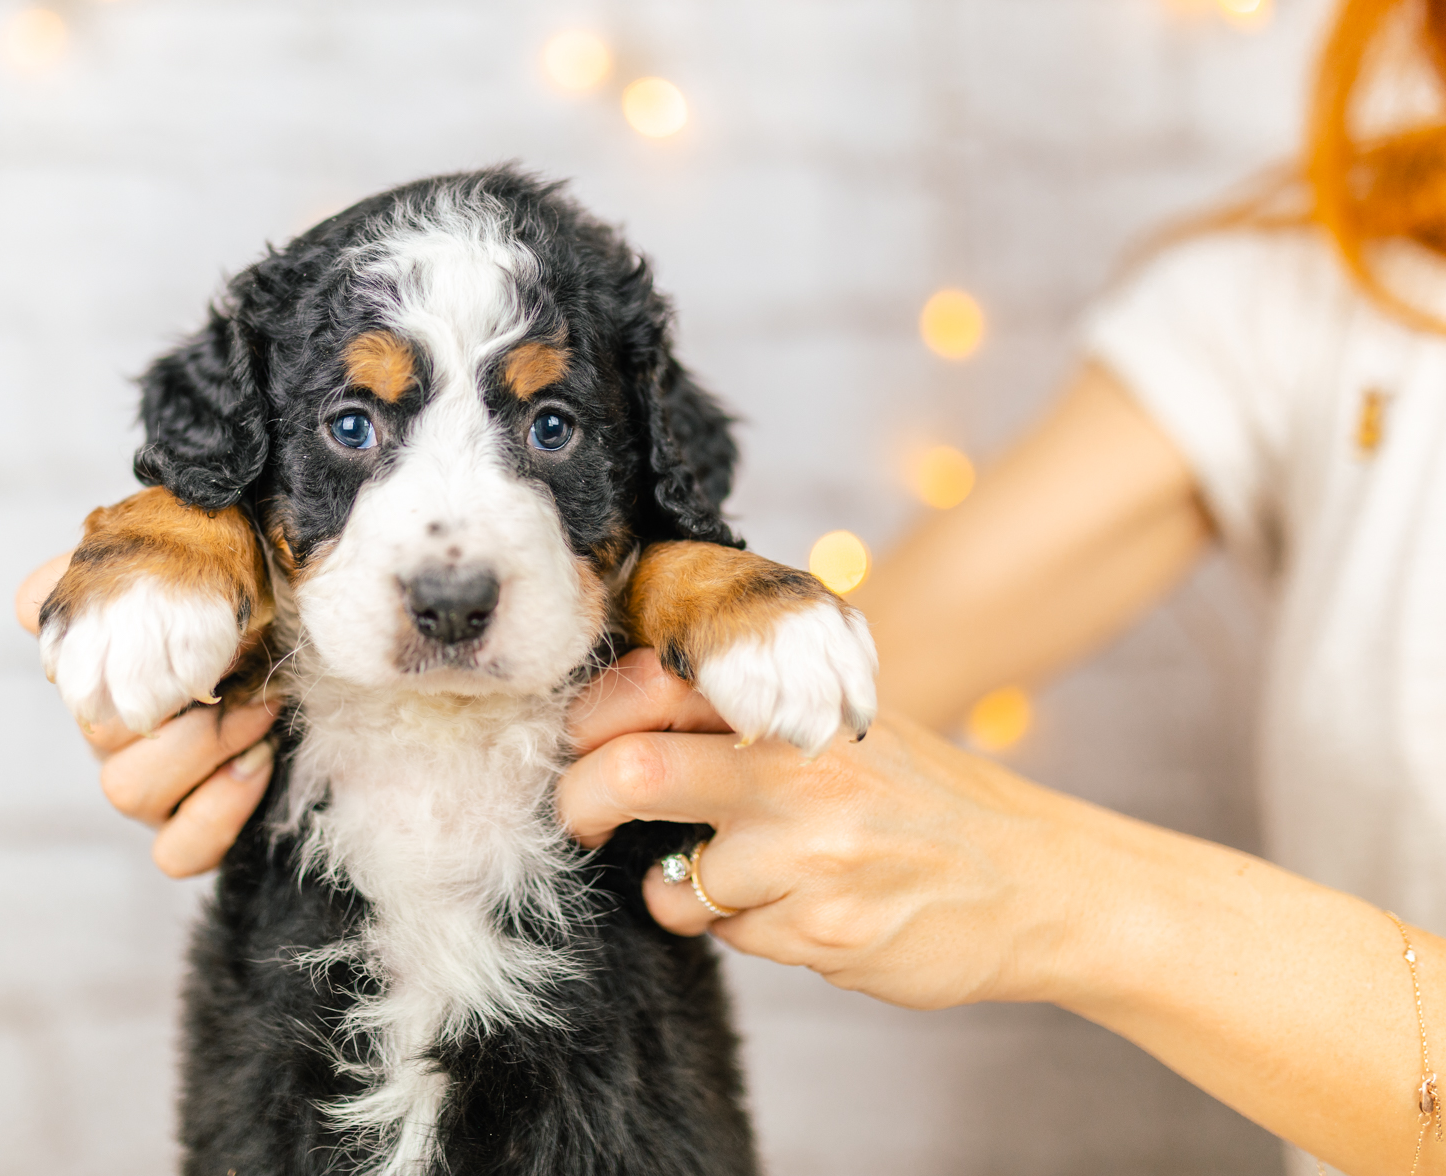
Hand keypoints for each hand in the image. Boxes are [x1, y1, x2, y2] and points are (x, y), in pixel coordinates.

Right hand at [17, 552, 278, 875]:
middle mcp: (115, 721)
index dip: (87, 622)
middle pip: (95, 727)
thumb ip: (127, 556)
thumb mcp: (208, 551)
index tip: (163, 609)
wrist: (327, 657)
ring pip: (127, 793)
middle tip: (242, 668)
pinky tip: (256, 766)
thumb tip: (52, 594)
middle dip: (175, 694)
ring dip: (203, 750)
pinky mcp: (190, 833)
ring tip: (259, 714)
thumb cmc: (262, 599)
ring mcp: (149, 784)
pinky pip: (175, 853)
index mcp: (106, 645)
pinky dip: (216, 813)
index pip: (46, 620)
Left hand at [559, 649, 1082, 1010]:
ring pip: (677, 882)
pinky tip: (811, 907)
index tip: (577, 740)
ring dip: (689, 890)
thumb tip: (621, 694)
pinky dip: (749, 928)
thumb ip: (750, 700)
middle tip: (580, 816)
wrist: (1038, 881)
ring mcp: (812, 852)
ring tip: (754, 875)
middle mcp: (803, 765)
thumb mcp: (847, 718)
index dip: (594, 714)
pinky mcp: (822, 929)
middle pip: (636, 772)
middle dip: (581, 801)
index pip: (659, 681)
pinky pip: (732, 936)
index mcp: (803, 698)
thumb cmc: (922, 797)